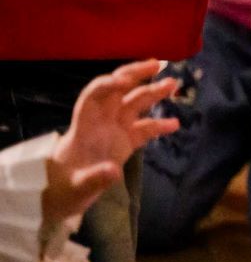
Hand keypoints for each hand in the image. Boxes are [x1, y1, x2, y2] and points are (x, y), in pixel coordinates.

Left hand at [41, 61, 178, 228]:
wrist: (64, 196)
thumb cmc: (64, 188)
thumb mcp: (76, 188)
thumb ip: (94, 178)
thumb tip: (114, 171)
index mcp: (85, 127)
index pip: (92, 98)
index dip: (106, 86)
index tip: (124, 81)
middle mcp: (102, 122)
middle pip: (117, 91)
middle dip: (135, 75)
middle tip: (157, 64)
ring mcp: (115, 131)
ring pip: (134, 104)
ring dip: (152, 93)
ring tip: (172, 85)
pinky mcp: (125, 143)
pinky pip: (145, 128)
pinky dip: (159, 125)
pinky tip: (175, 124)